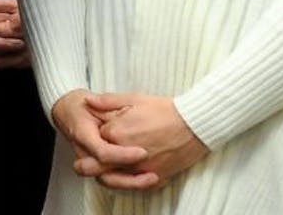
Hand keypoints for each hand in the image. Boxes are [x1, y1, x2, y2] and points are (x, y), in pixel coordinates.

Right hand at [50, 89, 149, 185]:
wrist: (68, 113)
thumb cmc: (80, 107)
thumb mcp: (93, 99)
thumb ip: (107, 102)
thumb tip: (120, 110)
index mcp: (83, 136)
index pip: (103, 153)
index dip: (123, 156)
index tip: (143, 153)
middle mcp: (86, 154)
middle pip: (105, 176)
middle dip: (129, 179)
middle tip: (151, 174)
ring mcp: (92, 162)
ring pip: (110, 182)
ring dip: (132, 183)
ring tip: (153, 179)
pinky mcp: (99, 167)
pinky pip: (115, 179)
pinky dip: (131, 182)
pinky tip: (148, 178)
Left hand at [86, 92, 208, 188]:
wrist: (194, 125)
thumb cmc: (165, 110)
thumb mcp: (134, 99)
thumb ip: (107, 101)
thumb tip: (88, 101)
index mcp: (117, 133)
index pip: (95, 139)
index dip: (98, 135)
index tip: (105, 130)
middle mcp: (125, 154)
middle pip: (99, 163)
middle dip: (97, 158)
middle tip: (102, 150)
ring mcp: (140, 168)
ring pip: (114, 177)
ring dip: (110, 171)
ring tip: (116, 160)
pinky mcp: (154, 177)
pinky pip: (135, 184)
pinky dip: (130, 179)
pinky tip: (132, 169)